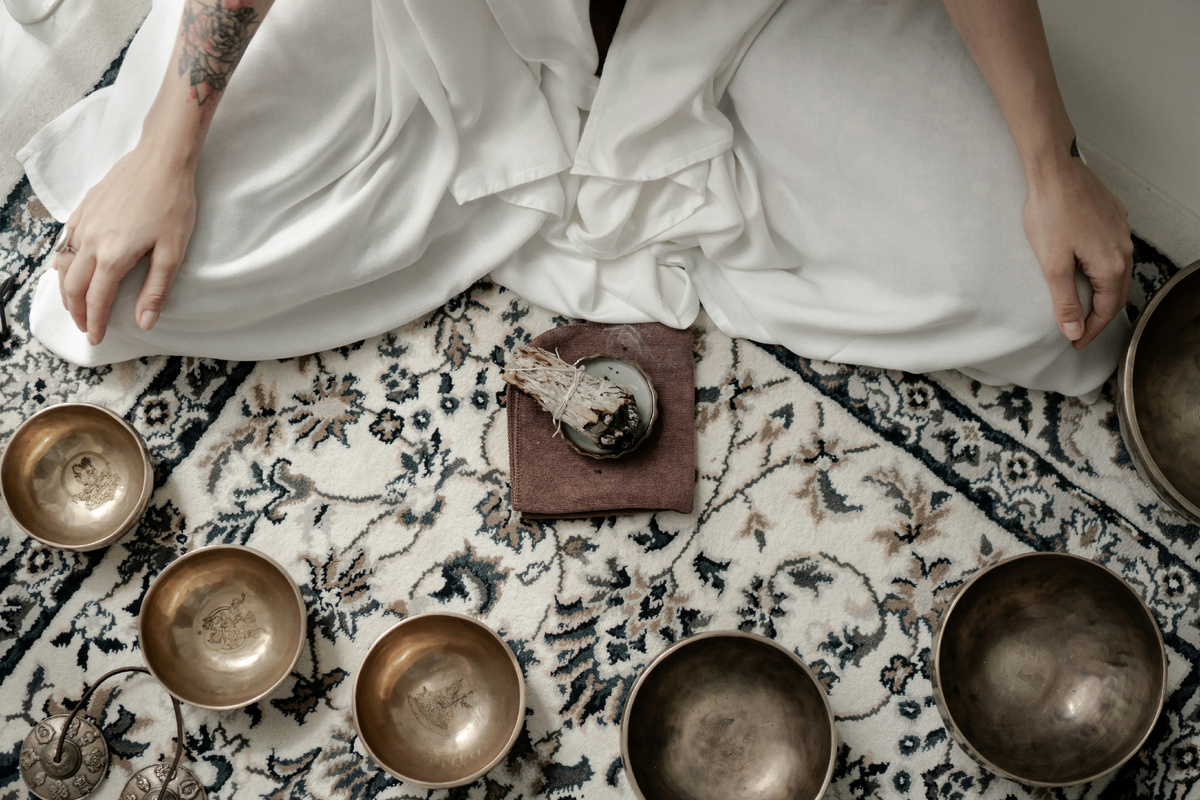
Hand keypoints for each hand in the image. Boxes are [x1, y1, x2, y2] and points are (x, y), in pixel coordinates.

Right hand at [55, 140, 196, 345]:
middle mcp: (91, 241)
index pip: (96, 300)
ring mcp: (84, 222)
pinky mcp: (84, 208)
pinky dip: (64, 261)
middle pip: (72, 286)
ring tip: (76, 303)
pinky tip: (71, 266)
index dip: (95, 323)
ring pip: (63, 264)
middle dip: (76, 311)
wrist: (161, 159)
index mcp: (113, 256)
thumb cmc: (172, 204)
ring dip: (66, 288)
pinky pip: (66, 241)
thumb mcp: (173, 252)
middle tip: (84, 326)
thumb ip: (156, 289)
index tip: (95, 338)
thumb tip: (145, 322)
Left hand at [1023, 155, 1132, 349]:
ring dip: (1101, 293)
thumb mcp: (1053, 265)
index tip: (1075, 344)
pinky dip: (1101, 270)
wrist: (1055, 170)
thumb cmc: (1050, 213)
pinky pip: (1113, 252)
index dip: (1090, 331)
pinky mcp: (1113, 217)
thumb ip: (1064, 301)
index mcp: (1111, 264)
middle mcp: (1124, 249)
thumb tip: (1073, 331)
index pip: (1107, 310)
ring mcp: (1121, 231)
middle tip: (1078, 332)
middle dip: (1097, 316)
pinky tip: (1086, 271)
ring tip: (1082, 307)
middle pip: (1116, 293)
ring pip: (1116, 272)